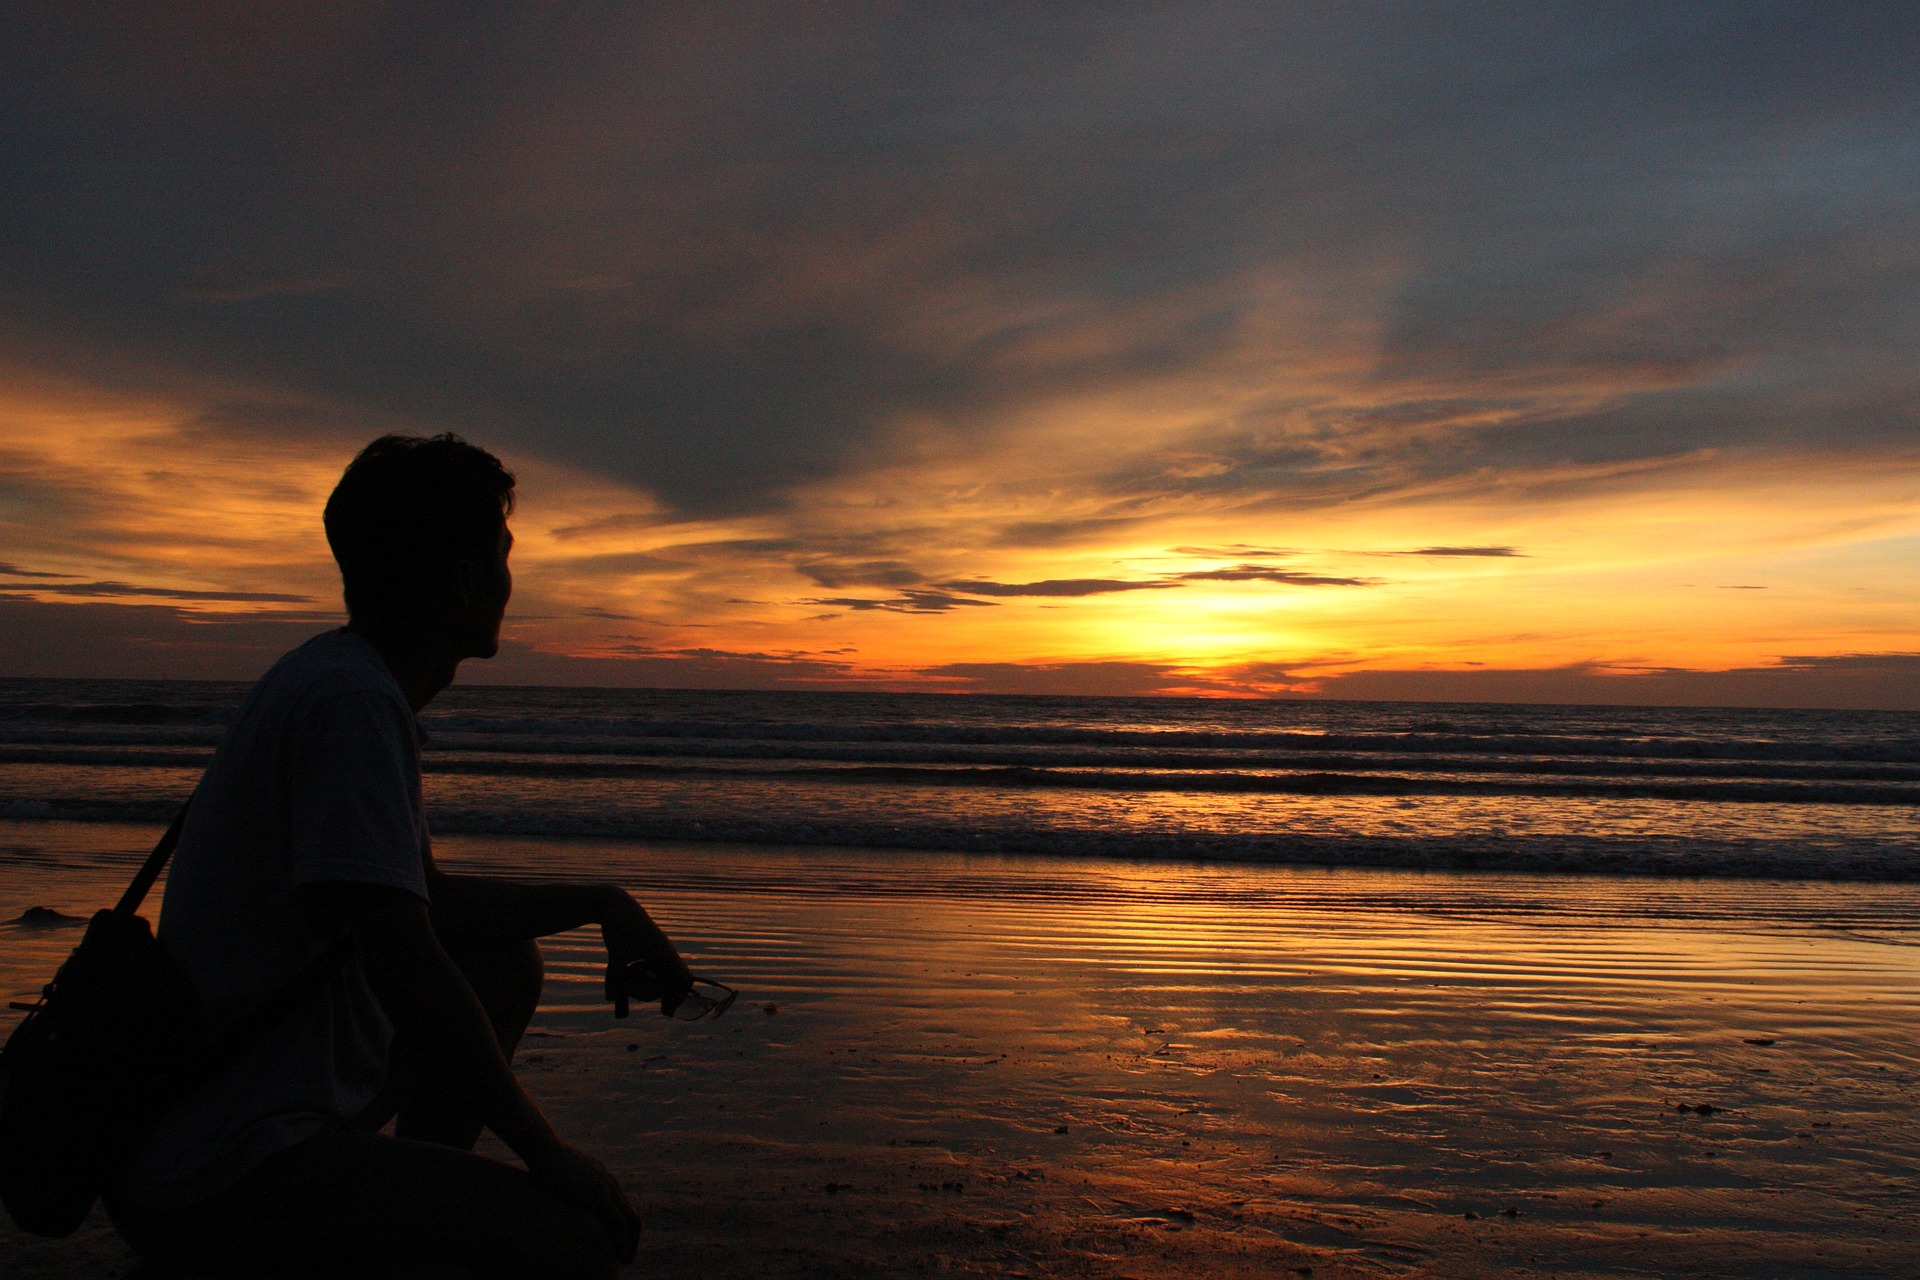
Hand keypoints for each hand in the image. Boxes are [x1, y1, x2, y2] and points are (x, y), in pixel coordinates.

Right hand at [528, 1142, 641, 1263]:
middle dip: (633, 1239)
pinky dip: (620, 1240)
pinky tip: (617, 1253)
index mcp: (606, 1181)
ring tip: (625, 1260)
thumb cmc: (551, 1164)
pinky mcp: (597, 1195)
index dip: (627, 1229)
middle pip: (633, 1216)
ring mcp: (606, 1189)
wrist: (546, 1149)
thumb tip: (569, 1196)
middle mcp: (611, 1184)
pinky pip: (616, 1221)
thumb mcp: (571, 1176)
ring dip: (629, 1243)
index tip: (623, 1246)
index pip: (624, 1208)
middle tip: (628, 1258)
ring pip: (628, 1221)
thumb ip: (577, 1186)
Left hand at [597, 887, 693, 1015]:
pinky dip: (642, 980)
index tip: (666, 1011)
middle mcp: (665, 954)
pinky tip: (627, 978)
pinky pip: (652, 974)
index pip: (684, 979)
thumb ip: (614, 975)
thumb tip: (610, 998)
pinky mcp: (649, 953)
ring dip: (642, 985)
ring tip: (624, 975)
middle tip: (627, 988)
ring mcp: (658, 954)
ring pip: (659, 980)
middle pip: (668, 985)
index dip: (679, 996)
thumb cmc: (619, 925)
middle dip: (649, 992)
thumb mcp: (616, 949)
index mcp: (663, 953)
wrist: (616, 905)